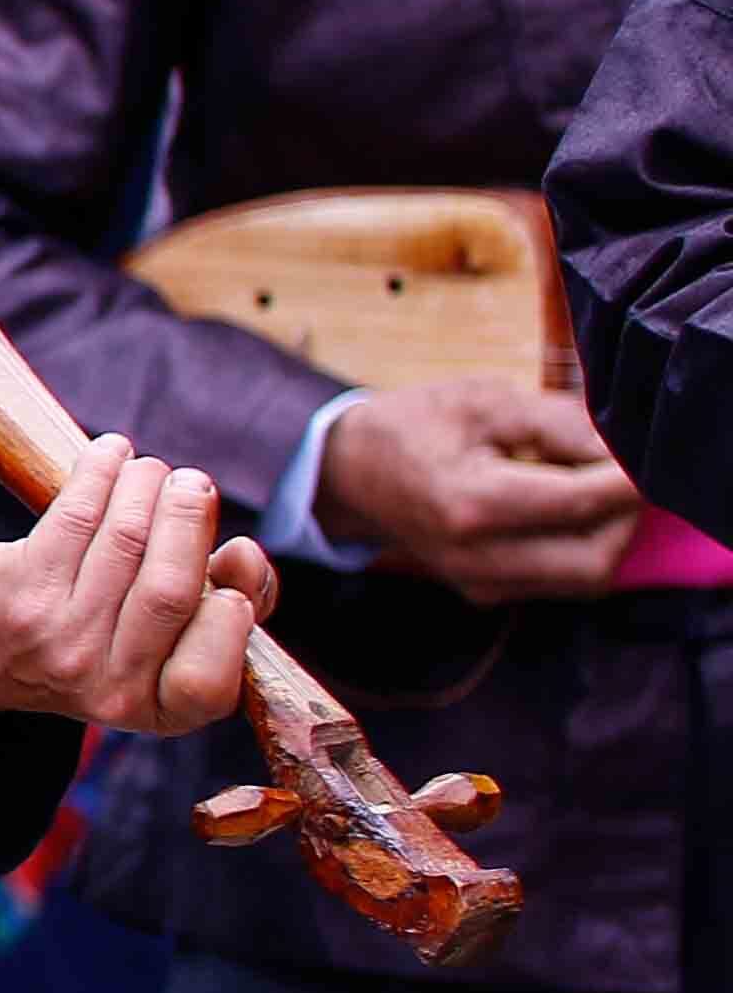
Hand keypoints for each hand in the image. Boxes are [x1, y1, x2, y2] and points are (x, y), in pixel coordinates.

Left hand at [0, 434, 277, 741]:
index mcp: (157, 711)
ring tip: (153, 472)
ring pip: (124, 540)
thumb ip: (229, 610)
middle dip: (190, 519)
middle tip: (193, 484)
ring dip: (146, 487)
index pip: (209, 678)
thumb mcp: (170, 650)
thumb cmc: (104, 641)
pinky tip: (113, 453)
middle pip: (169, 590)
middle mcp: (105, 686)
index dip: (235, 609)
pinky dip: (102, 472)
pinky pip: (75, 513)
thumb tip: (243, 552)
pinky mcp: (17, 590)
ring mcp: (57, 640)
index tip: (233, 555)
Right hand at [314, 376, 640, 600]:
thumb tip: (620, 448)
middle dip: (624, 515)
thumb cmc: (410, 426)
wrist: (345, 473)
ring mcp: (479, 582)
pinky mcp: (485, 591)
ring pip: (586, 578)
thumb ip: (559, 423)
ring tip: (590, 486)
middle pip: (596, 559)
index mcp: (469, 504)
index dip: (628, 480)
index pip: (580, 504)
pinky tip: (564, 509)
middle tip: (620, 472)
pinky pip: (561, 581)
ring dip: (606, 533)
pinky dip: (580, 546)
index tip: (646, 455)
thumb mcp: (483, 401)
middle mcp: (475, 558)